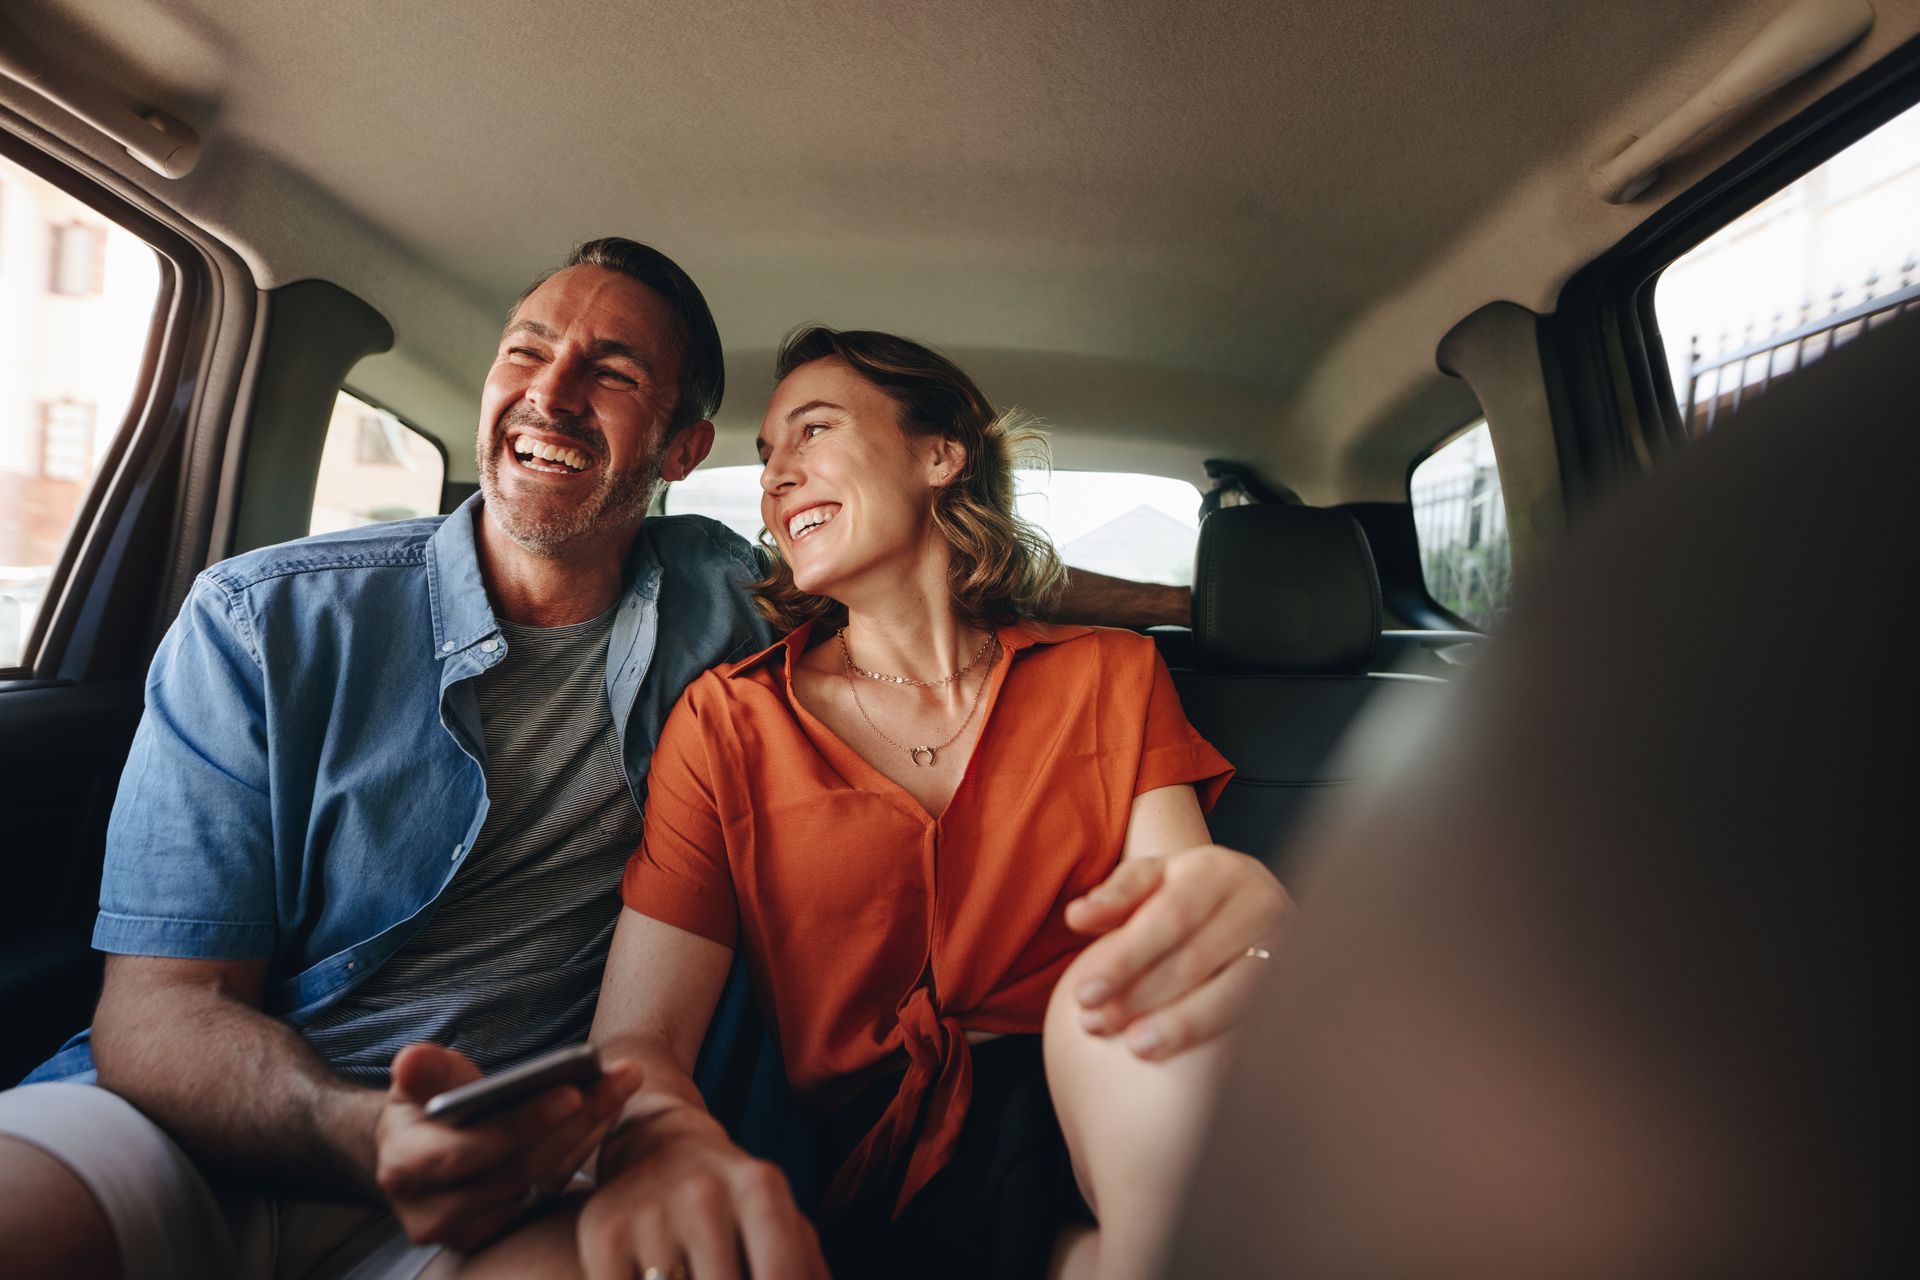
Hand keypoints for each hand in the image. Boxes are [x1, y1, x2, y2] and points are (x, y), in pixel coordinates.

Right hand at [374, 1042, 642, 1250]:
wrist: (417, 1154)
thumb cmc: (425, 1108)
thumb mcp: (419, 1082)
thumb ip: (425, 1072)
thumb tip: (411, 1061)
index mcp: (404, 1167)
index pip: (468, 1150)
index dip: (522, 1124)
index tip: (572, 1091)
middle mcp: (432, 1212)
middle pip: (517, 1171)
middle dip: (574, 1123)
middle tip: (618, 1082)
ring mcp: (467, 1232)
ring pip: (542, 1183)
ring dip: (586, 1133)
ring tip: (621, 1086)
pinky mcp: (498, 1238)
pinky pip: (551, 1194)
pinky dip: (580, 1152)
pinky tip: (606, 1112)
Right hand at [577, 1116, 827, 1279]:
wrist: (659, 1143)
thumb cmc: (738, 1204)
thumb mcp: (784, 1225)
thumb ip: (806, 1272)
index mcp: (760, 1188)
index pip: (781, 1277)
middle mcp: (703, 1192)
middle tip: (723, 1279)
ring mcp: (649, 1210)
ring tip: (691, 1277)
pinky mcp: (601, 1231)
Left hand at [1064, 844, 1291, 1059]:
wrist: (1247, 902)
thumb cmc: (1187, 893)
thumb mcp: (1151, 880)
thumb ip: (1114, 897)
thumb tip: (1076, 917)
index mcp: (1218, 870)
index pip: (1167, 917)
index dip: (1124, 958)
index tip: (1082, 993)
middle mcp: (1261, 903)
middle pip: (1196, 958)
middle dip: (1141, 996)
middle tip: (1095, 1024)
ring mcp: (1288, 946)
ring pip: (1232, 994)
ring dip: (1180, 1025)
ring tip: (1136, 1047)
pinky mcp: (1298, 983)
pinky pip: (1257, 1018)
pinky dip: (1220, 1041)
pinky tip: (1187, 1064)